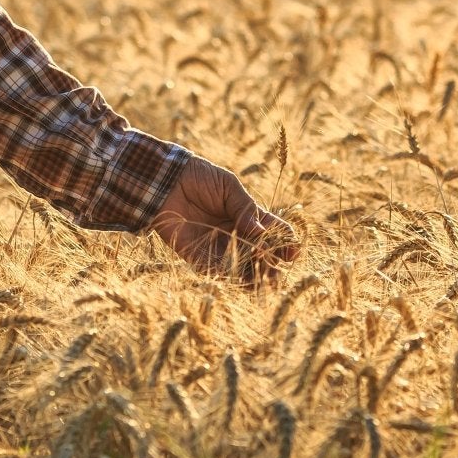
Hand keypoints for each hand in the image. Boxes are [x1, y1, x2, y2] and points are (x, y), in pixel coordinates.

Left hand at [150, 153, 298, 282]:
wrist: (164, 180)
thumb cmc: (198, 177)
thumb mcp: (228, 187)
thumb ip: (245, 208)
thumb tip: (262, 232)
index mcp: (247, 216)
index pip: (272, 233)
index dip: (285, 242)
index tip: (293, 250)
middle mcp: (235, 235)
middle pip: (260, 255)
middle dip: (272, 264)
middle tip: (279, 270)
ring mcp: (218, 247)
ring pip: (242, 268)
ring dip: (255, 275)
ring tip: (266, 280)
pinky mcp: (198, 256)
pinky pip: (217, 271)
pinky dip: (231, 275)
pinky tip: (243, 277)